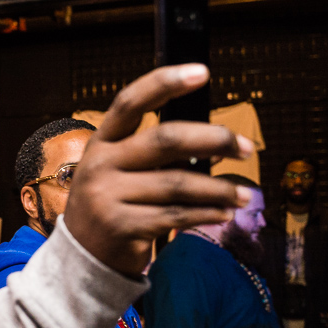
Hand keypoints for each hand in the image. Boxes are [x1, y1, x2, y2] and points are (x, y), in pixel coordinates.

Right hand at [64, 64, 252, 277]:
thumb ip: (148, 151)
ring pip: (178, 184)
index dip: (164, 83)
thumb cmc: (111, 203)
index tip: (201, 72)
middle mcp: (100, 164)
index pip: (130, 103)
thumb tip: (212, 139)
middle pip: (165, 140)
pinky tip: (223, 214)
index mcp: (101, 142)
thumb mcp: (115, 169)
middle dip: (214, 140)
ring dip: (220, 189)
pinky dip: (206, 214)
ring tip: (244, 195)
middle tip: (245, 148)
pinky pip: (175, 215)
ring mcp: (106, 196)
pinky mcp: (120, 226)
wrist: (81, 255)